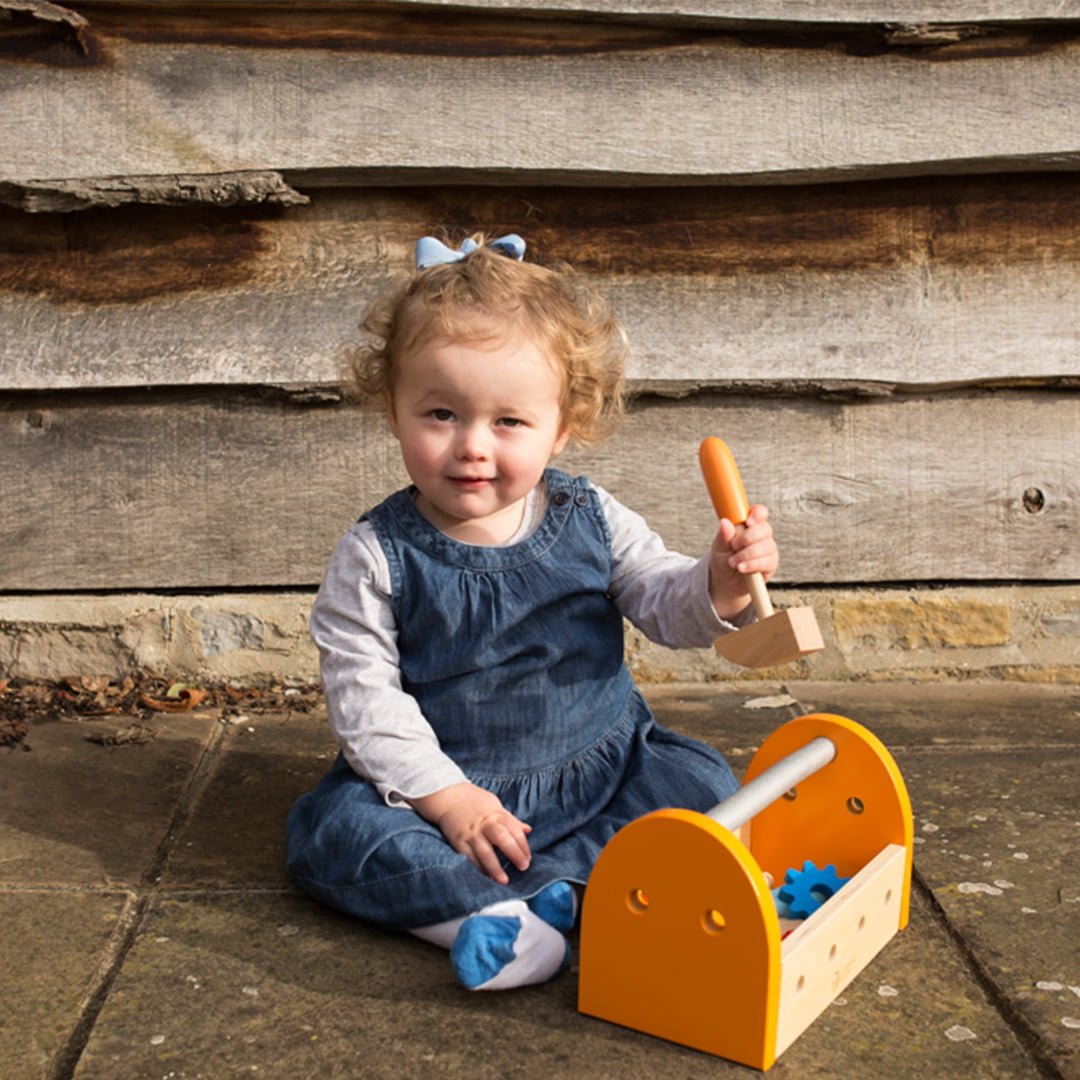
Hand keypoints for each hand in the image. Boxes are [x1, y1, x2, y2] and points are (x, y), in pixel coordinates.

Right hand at [408, 782, 531, 884]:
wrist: (448, 796)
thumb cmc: (474, 801)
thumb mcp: (495, 805)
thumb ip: (511, 820)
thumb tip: (528, 830)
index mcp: (496, 814)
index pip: (513, 829)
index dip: (523, 844)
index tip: (528, 858)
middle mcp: (484, 824)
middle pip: (502, 838)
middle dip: (514, 853)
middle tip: (524, 867)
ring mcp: (471, 833)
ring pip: (485, 852)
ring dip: (495, 867)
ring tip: (504, 880)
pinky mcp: (459, 842)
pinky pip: (470, 857)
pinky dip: (478, 868)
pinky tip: (486, 877)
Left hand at [709, 503, 778, 618]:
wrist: (725, 581)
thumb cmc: (723, 559)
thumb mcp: (719, 547)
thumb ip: (723, 535)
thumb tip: (725, 522)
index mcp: (749, 525)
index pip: (760, 512)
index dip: (757, 514)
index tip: (748, 522)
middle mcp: (761, 535)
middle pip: (765, 529)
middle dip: (748, 538)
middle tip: (733, 546)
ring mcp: (768, 549)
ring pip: (766, 546)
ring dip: (747, 554)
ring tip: (732, 562)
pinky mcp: (770, 565)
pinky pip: (767, 562)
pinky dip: (752, 565)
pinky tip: (741, 568)